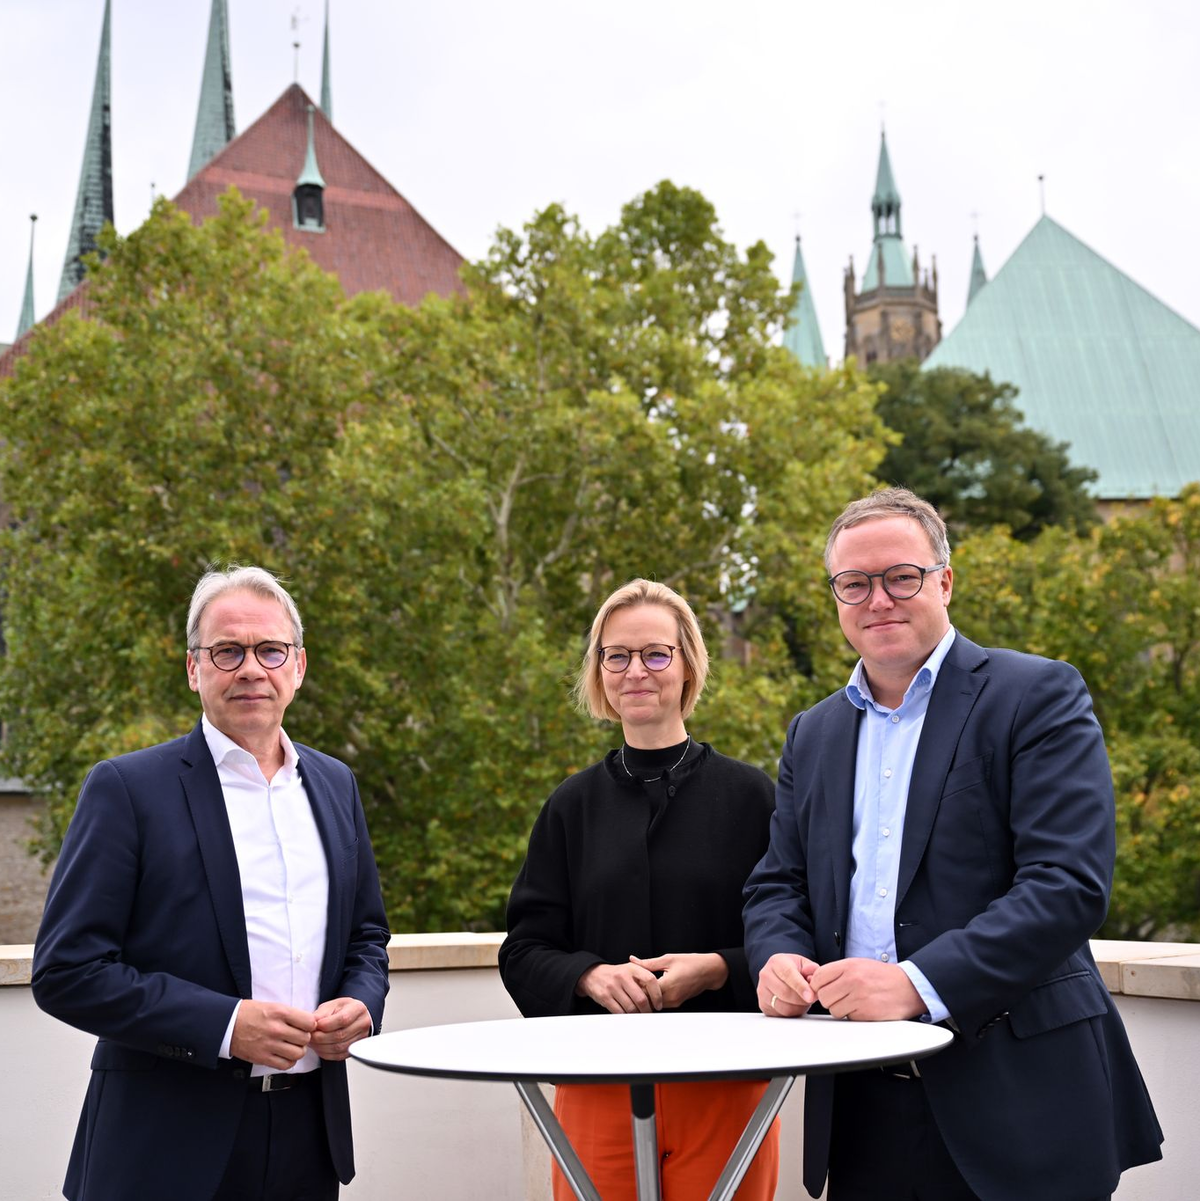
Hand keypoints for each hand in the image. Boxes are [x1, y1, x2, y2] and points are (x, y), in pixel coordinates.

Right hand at [230, 1000, 316, 1068]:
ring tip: (292, 1046)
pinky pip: (285, 1065)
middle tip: (298, 1036)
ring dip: (298, 1050)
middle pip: (305, 1038)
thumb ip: (290, 1014)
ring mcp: (269, 1045)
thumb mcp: (272, 1005)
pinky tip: (285, 1055)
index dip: (310, 1025)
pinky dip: (289, 1061)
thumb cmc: (250, 1013)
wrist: (228, 1024)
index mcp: (280, 1012)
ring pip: (298, 1053)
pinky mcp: (262, 1058)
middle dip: (304, 1038)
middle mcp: (276, 1029)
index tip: (306, 1026)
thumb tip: (308, 1023)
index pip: (309, 1022)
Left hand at [311, 997, 372, 1059]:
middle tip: (309, 1036)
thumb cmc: (341, 1010)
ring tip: (313, 1042)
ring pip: (339, 1047)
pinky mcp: (354, 1050)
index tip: (315, 1025)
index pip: (343, 1019)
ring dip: (321, 1047)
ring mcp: (360, 1038)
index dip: (326, 1024)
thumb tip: (312, 1023)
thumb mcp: (331, 1005)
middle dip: (321, 1037)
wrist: (351, 1016)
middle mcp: (363, 1024)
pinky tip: (319, 1048)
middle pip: (340, 1035)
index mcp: (358, 1008)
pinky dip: (325, 1054)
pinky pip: (339, 1056)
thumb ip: (321, 1013)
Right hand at [576, 962, 663, 1013]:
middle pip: (641, 998)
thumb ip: (644, 977)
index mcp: (632, 968)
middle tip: (649, 1013)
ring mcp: (613, 987)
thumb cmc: (616, 974)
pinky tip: (629, 1016)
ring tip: (640, 1015)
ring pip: (631, 1008)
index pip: (650, 980)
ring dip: (638, 1015)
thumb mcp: (630, 969)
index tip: (659, 1005)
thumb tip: (661, 993)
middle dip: (647, 1010)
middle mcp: (622, 976)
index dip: (657, 994)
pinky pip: (620, 1012)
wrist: (593, 974)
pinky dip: (627, 1017)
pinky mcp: (605, 997)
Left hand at [629, 953, 728, 1008]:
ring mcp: (674, 1002)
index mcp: (667, 985)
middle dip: (638, 992)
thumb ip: (648, 963)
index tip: (627, 979)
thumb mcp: (668, 959)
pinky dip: (654, 997)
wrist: (709, 972)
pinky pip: (661, 1003)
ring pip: (653, 1004)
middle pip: (647, 1000)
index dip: (634, 985)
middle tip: (630, 983)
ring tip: (639, 985)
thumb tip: (632, 960)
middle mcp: (671, 997)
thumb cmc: (691, 963)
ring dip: (646, 996)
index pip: (644, 991)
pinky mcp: (677, 1003)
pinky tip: (651, 988)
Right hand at [757, 952, 818, 1017]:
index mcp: (776, 962)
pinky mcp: (763, 1005)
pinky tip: (795, 1005)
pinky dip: (792, 1013)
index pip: (788, 974)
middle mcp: (766, 975)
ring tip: (803, 1000)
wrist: (779, 975)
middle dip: (802, 999)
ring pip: (784, 1007)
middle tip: (812, 998)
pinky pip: (781, 1015)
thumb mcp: (803, 964)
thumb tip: (814, 972)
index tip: (810, 996)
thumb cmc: (793, 969)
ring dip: (799, 1008)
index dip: (800, 986)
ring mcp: (762, 991)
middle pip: (785, 993)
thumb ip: (811, 968)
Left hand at [810, 958, 926, 1020]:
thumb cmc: (882, 976)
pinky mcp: (866, 1013)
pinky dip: (852, 1016)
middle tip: (840, 997)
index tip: (821, 988)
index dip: (817, 985)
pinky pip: (848, 1018)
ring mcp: (859, 997)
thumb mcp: (858, 964)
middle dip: (829, 999)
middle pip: (823, 996)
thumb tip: (815, 982)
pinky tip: (862, 1008)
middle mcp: (852, 980)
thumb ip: (837, 972)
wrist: (909, 987)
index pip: (818, 977)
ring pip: (833, 1009)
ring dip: (840, 1009)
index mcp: (849, 966)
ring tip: (853, 1002)